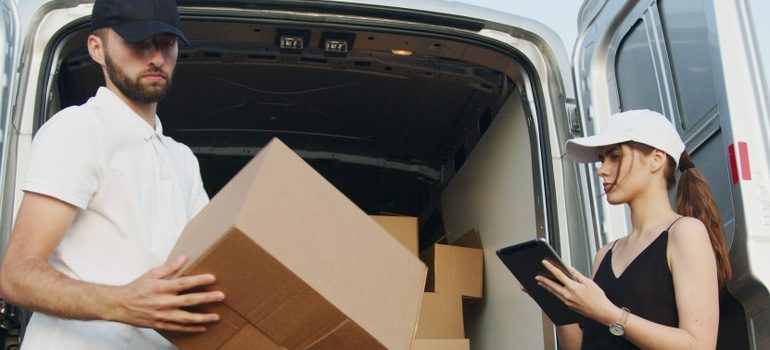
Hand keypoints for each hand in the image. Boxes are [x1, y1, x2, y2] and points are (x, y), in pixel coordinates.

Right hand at [107, 256, 224, 331]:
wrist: (119, 305)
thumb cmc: (136, 288)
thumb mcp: (151, 274)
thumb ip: (170, 268)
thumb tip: (184, 258)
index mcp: (161, 287)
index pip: (184, 283)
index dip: (199, 280)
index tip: (212, 278)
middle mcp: (163, 302)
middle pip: (189, 300)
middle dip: (207, 298)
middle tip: (221, 296)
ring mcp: (162, 315)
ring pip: (186, 318)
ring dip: (203, 317)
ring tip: (216, 316)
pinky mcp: (160, 325)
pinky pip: (178, 328)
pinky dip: (191, 329)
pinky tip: (202, 328)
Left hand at [535, 260, 617, 323]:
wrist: (601, 312)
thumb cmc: (598, 298)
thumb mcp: (588, 282)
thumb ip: (577, 275)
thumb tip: (570, 270)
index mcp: (572, 287)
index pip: (558, 275)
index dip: (551, 268)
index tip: (545, 263)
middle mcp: (567, 295)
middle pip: (552, 286)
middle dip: (543, 280)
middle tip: (537, 276)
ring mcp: (567, 302)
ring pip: (554, 292)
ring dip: (546, 287)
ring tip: (540, 283)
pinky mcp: (569, 306)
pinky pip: (558, 297)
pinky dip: (554, 292)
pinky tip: (552, 290)